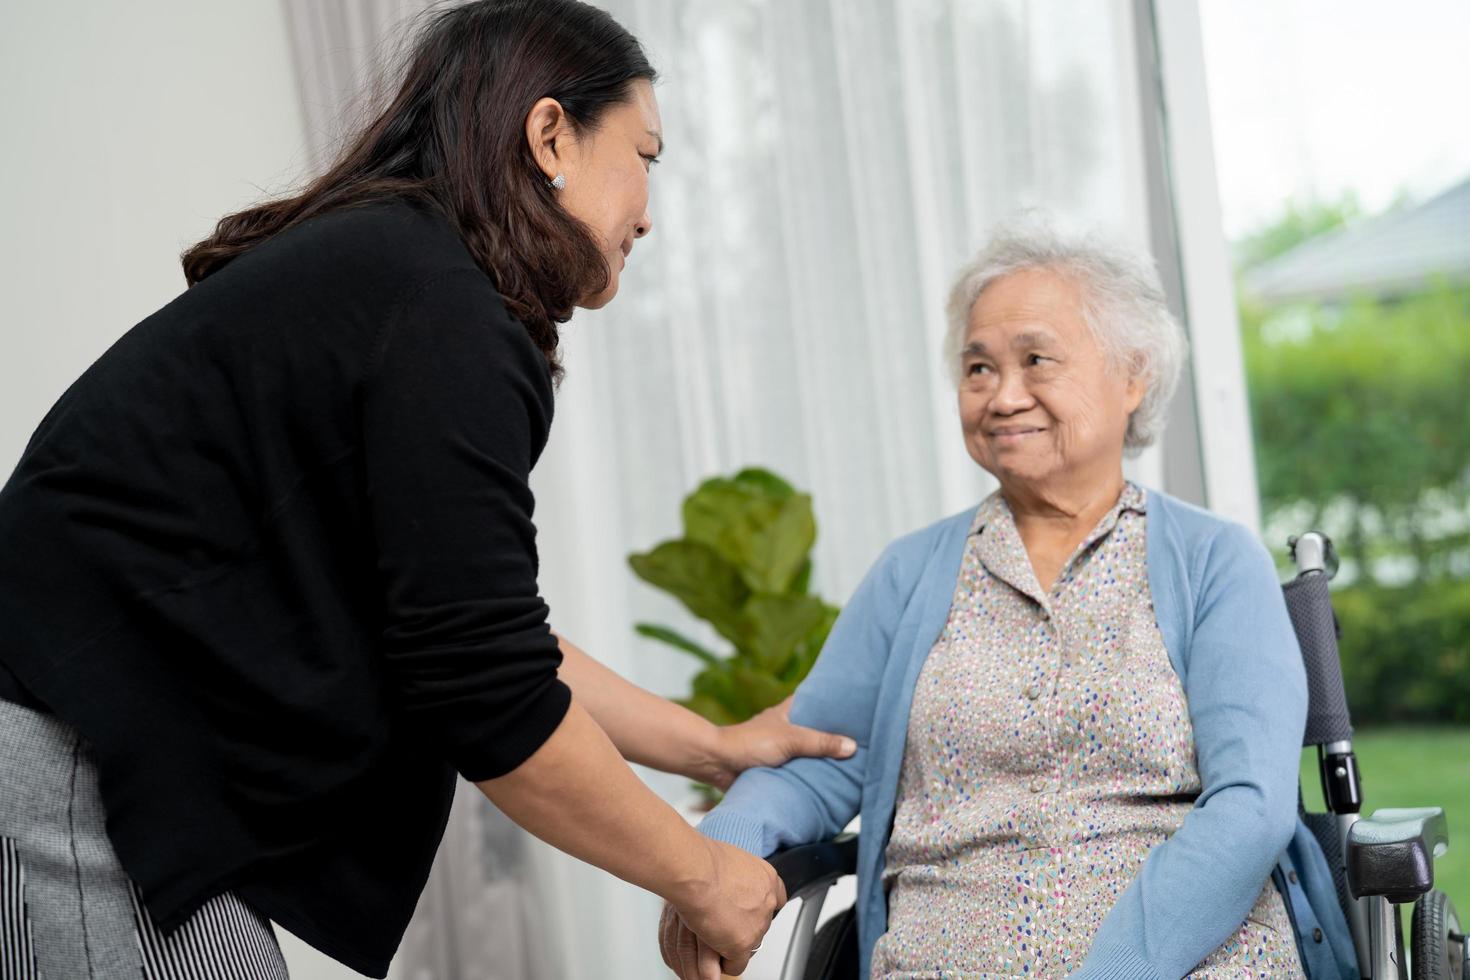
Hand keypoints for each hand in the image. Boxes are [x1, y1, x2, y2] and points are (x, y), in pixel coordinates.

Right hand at [664, 838, 783, 976]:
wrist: (695, 872)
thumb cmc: (702, 861)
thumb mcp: (730, 859)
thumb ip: (737, 875)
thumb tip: (728, 883)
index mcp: (767, 878)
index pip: (777, 898)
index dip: (759, 905)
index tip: (748, 909)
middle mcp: (767, 902)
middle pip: (761, 923)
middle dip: (743, 924)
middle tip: (723, 920)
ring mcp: (757, 925)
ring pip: (749, 944)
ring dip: (732, 941)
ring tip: (713, 933)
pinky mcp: (742, 944)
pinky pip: (736, 964)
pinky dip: (724, 961)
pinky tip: (711, 948)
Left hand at [702, 695, 856, 789]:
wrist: (718, 764)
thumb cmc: (750, 744)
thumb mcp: (791, 740)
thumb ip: (820, 743)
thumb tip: (852, 747)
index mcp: (790, 711)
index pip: (818, 701)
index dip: (836, 703)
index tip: (858, 707)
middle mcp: (787, 727)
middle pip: (817, 729)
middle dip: (835, 736)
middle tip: (863, 742)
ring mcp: (782, 748)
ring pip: (809, 752)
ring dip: (823, 759)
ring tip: (853, 765)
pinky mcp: (777, 767)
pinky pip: (800, 770)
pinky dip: (811, 775)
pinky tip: (829, 783)